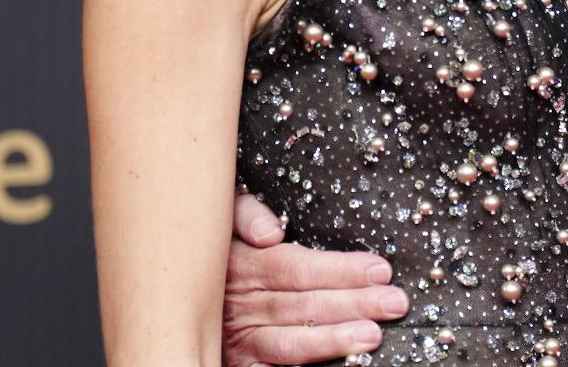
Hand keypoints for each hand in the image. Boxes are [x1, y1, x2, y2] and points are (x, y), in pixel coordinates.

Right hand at [223, 194, 409, 365]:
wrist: (173, 289)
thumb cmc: (212, 248)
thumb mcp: (223, 219)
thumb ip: (246, 215)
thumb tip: (271, 233)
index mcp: (245, 265)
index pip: (301, 268)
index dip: (342, 270)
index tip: (381, 270)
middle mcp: (242, 305)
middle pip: (305, 305)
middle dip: (355, 304)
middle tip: (394, 303)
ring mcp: (239, 339)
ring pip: (291, 343)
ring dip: (334, 340)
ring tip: (372, 336)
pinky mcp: (235, 363)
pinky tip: (332, 365)